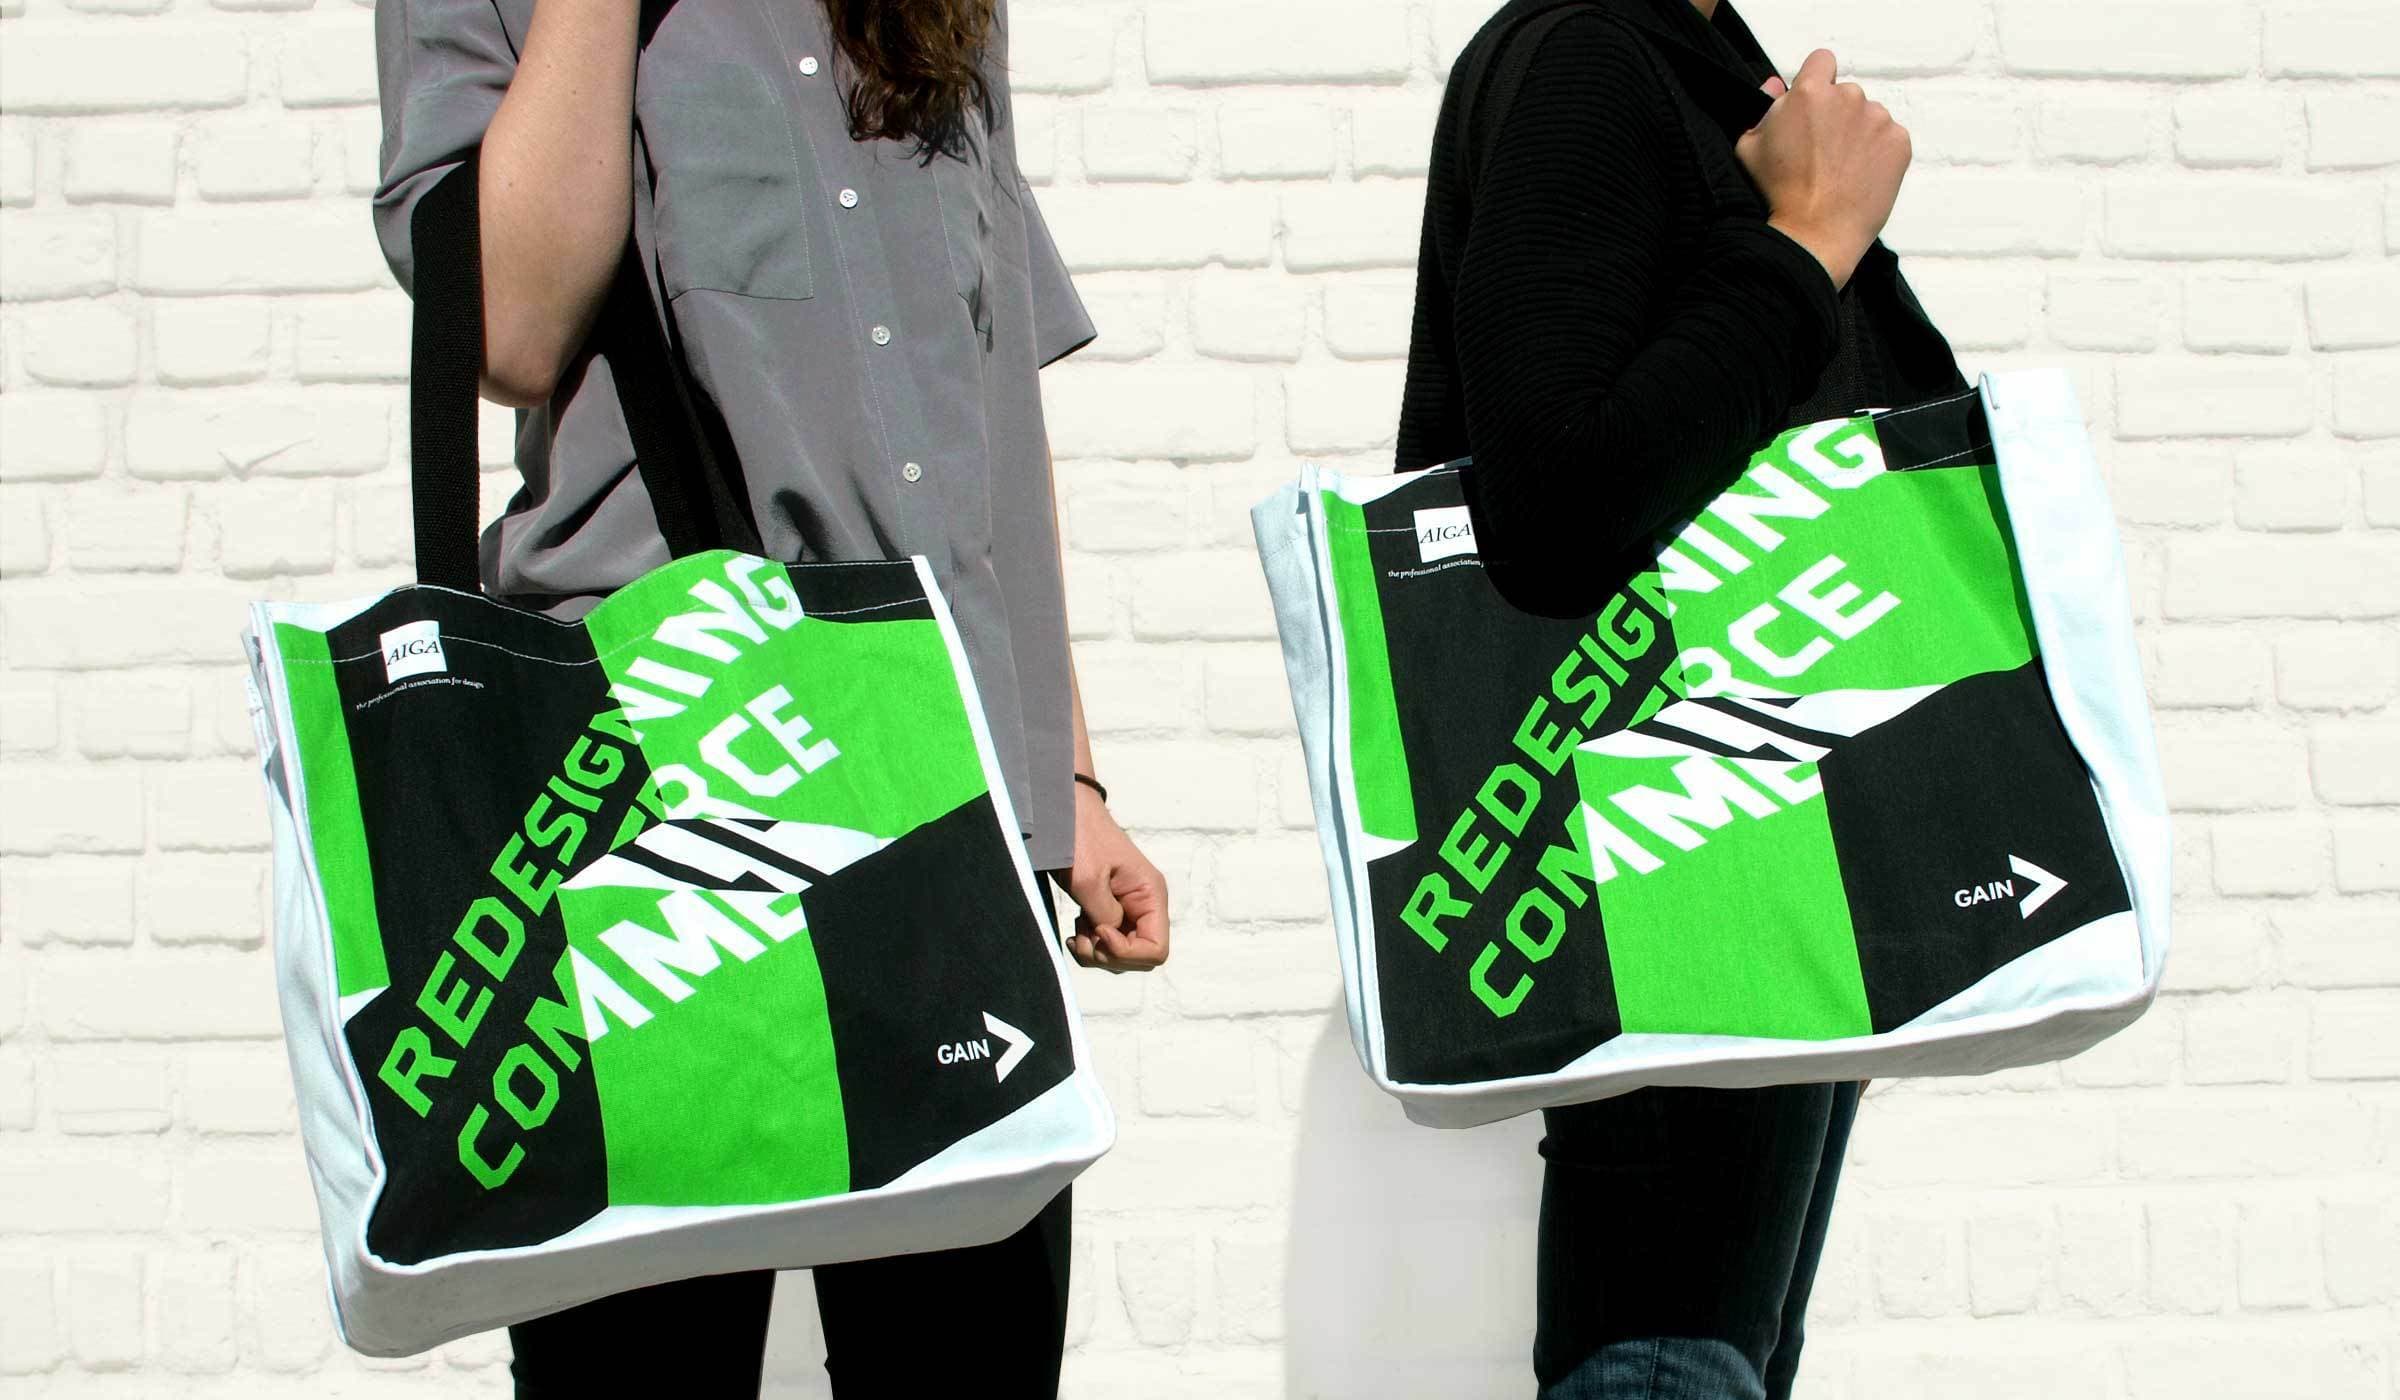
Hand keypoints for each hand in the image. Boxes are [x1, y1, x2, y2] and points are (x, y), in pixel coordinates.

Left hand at [1061, 784, 1169, 972]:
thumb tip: (1111, 938)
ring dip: (1098, 952)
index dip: (1127, 953)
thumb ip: (1105, 916)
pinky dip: (1091, 944)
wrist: (1065, 810)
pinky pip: (1108, 942)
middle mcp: (1145, 905)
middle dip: (1109, 957)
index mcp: (1150, 895)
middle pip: (1140, 957)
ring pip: (1122, 954)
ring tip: (1077, 931)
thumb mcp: (1089, 880)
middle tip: (1083, 936)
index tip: (1099, 930)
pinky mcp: (1111, 908)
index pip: (1156, 951)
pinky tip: (1076, 929)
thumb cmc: (1079, 836)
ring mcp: (1128, 908)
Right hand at [1734, 49, 1910, 290]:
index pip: (1822, 60)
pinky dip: (1878, 154)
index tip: (1812, 106)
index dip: (1816, 80)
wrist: (1814, 236)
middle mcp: (1849, 97)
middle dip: (1836, 115)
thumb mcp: (1748, 148)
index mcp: (1809, 92)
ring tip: (1841, 171)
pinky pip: (1890, 137)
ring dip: (1858, 134)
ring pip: (1869, 116)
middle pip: (1846, 93)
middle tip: (1821, 152)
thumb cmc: (1776, 195)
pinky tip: (1859, 178)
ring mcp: (1878, 119)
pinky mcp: (1899, 143)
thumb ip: (1763, 109)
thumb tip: (1775, 86)